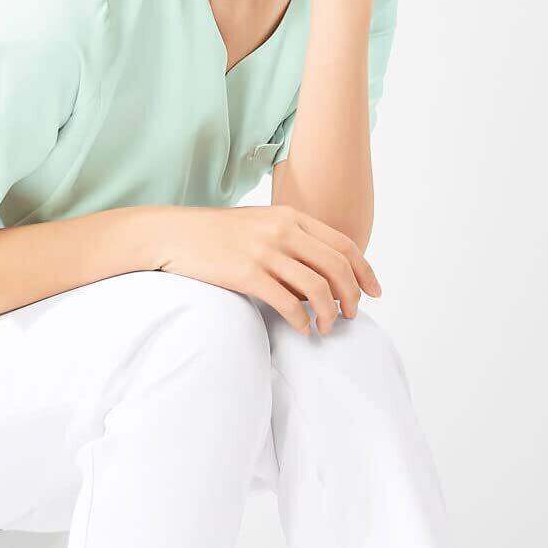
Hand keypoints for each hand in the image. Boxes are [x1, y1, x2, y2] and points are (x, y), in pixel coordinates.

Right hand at [145, 204, 381, 335]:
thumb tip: (320, 272)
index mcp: (291, 217)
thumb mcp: (260, 224)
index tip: (374, 293)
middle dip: (352, 297)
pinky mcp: (247, 273)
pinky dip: (302, 321)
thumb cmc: (216, 235)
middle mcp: (283, 231)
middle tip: (352, 316)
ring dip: (329, 314)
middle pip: (337, 267)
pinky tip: (303, 330)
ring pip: (318, 288)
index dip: (365, 271)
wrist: (173, 234)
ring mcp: (265, 251)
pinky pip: (288, 303)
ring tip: (326, 329)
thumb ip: (291, 239)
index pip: (344, 245)